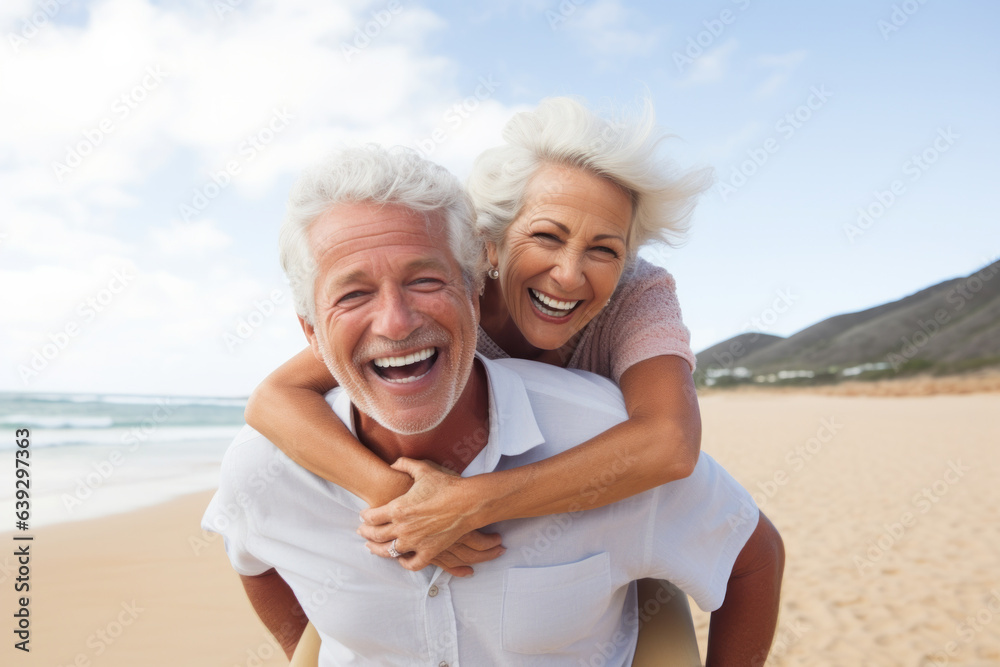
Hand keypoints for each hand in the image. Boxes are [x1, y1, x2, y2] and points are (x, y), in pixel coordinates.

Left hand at [359, 457, 499, 570]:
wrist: (468, 502)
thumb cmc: (445, 485)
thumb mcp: (423, 469)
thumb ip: (405, 464)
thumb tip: (394, 463)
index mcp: (398, 508)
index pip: (372, 516)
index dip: (365, 516)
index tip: (363, 515)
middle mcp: (403, 527)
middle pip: (375, 534)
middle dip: (365, 533)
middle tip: (361, 531)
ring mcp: (415, 542)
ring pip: (389, 551)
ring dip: (377, 550)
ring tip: (372, 547)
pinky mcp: (429, 552)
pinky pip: (412, 563)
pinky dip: (404, 563)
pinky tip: (401, 559)